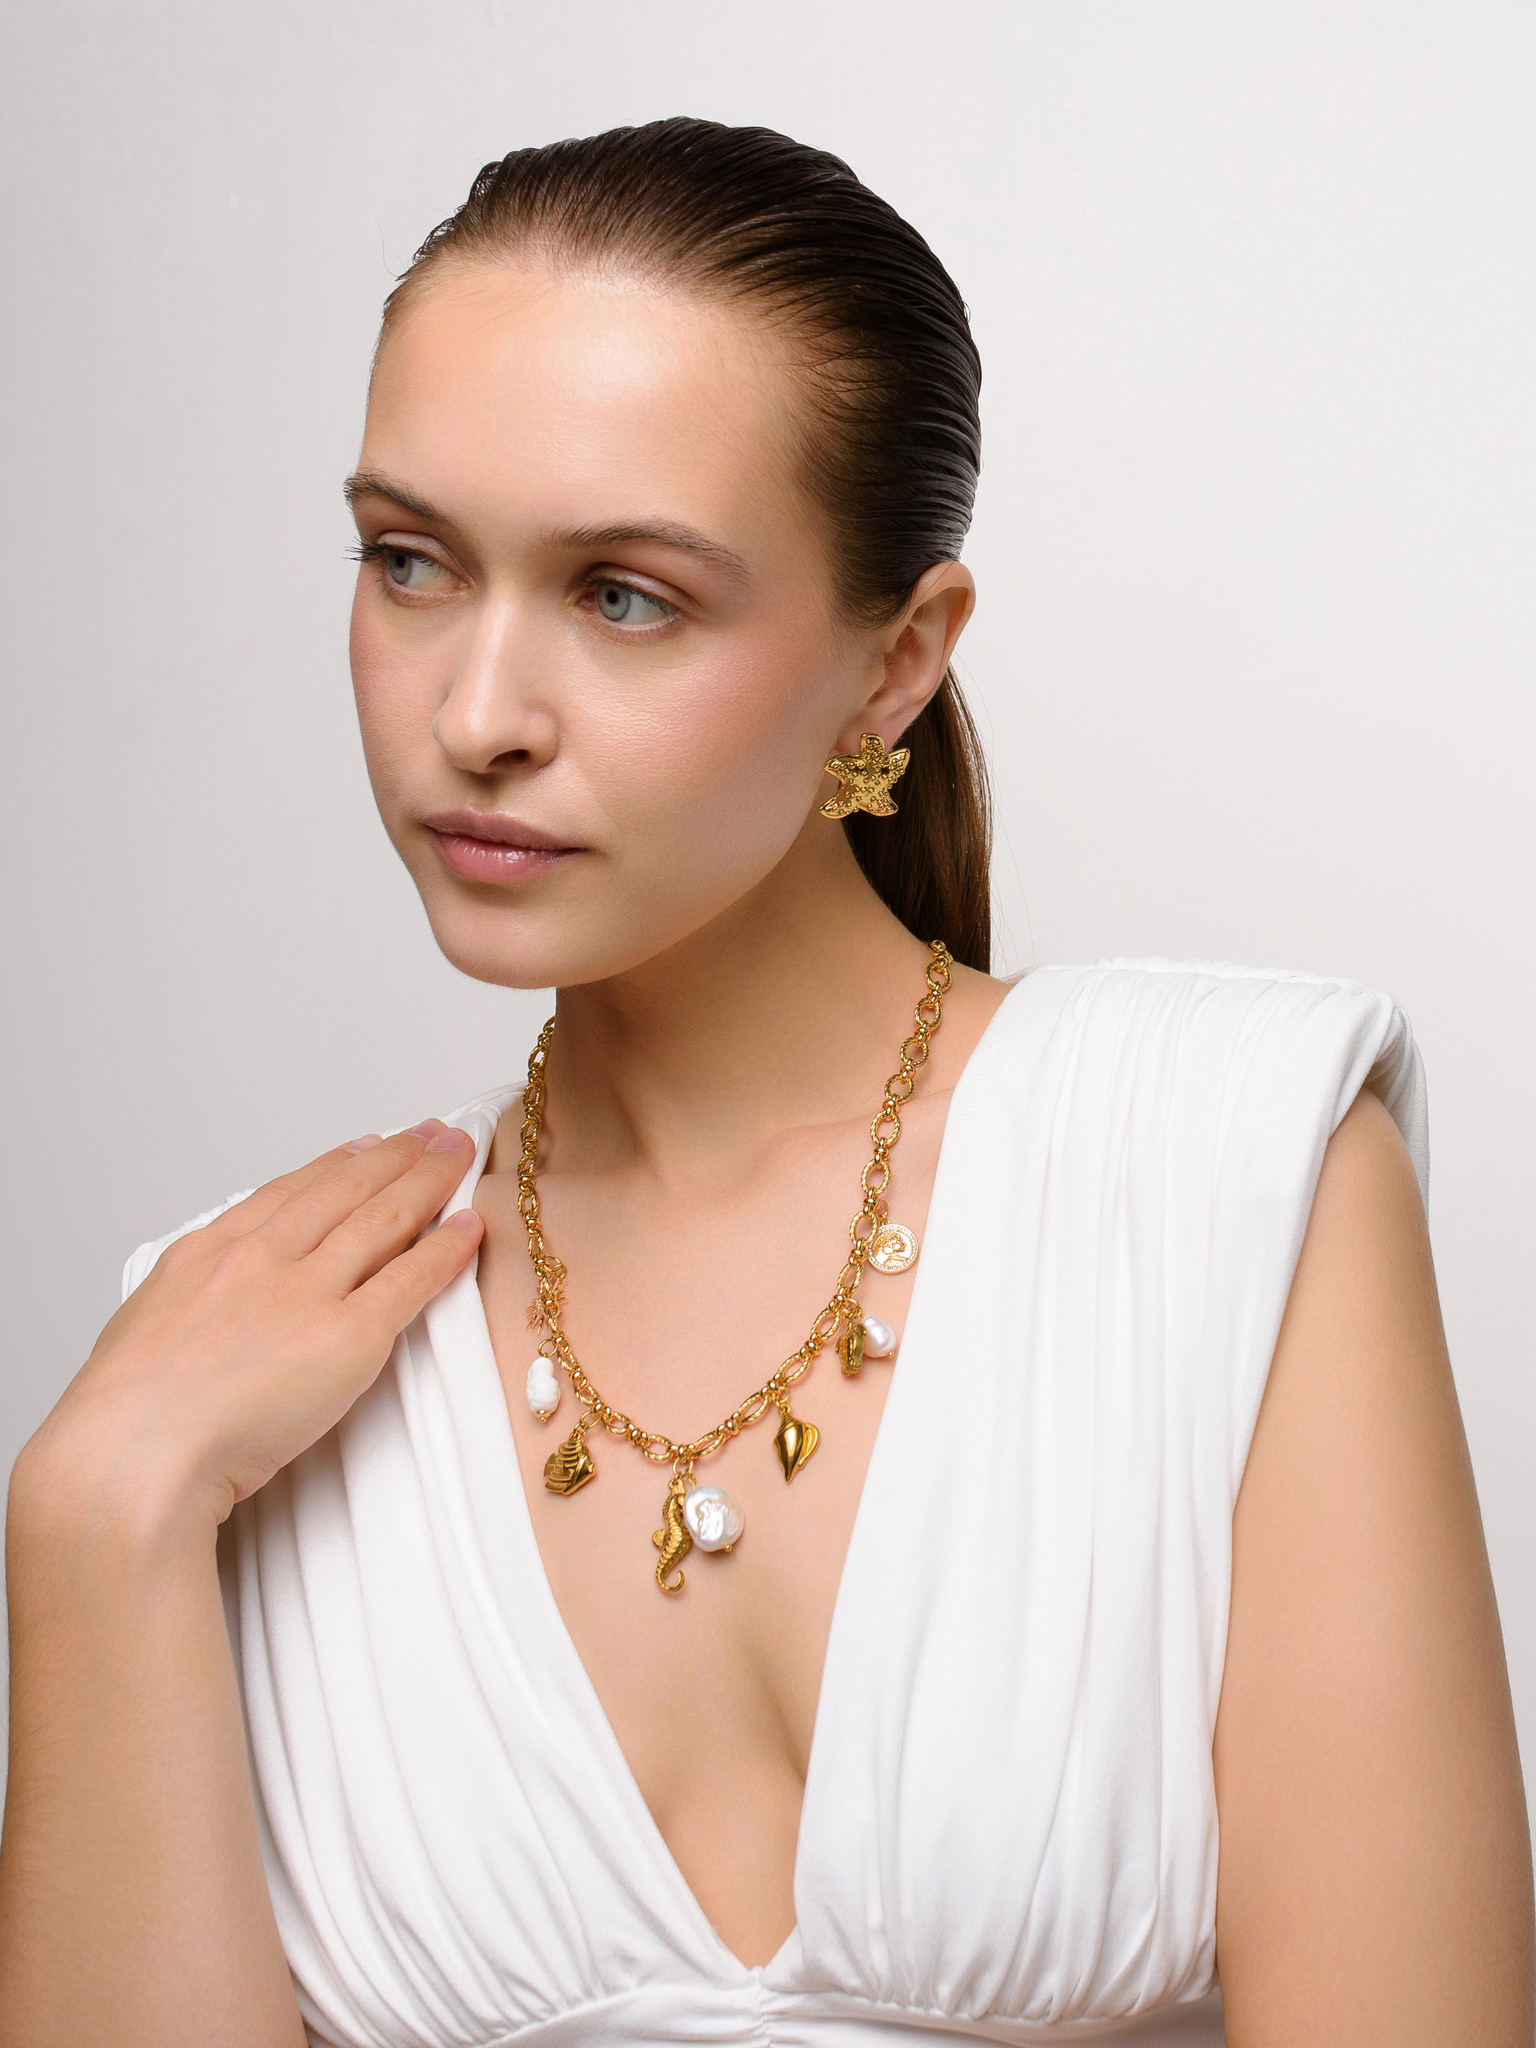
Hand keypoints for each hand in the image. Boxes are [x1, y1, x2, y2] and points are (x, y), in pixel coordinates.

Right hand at [23, 1121, 485, 1528]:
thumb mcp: (142, 1329)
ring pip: (383, 1218)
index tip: (365, 1147)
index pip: (287, 1193)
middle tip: (432, 1133)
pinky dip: (446, 1248)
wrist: (133, 1456)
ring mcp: (305, 1293)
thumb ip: (186, 1305)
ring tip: (459, 1155)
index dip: (336, 1165)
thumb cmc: (126, 1420)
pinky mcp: (348, 1337)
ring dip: (430, 1180)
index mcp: (207, 1254)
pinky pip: (410, 1279)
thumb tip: (199, 1310)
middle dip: (396, 1156)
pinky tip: (469, 1227)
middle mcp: (260, 1259)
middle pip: (345, 1190)